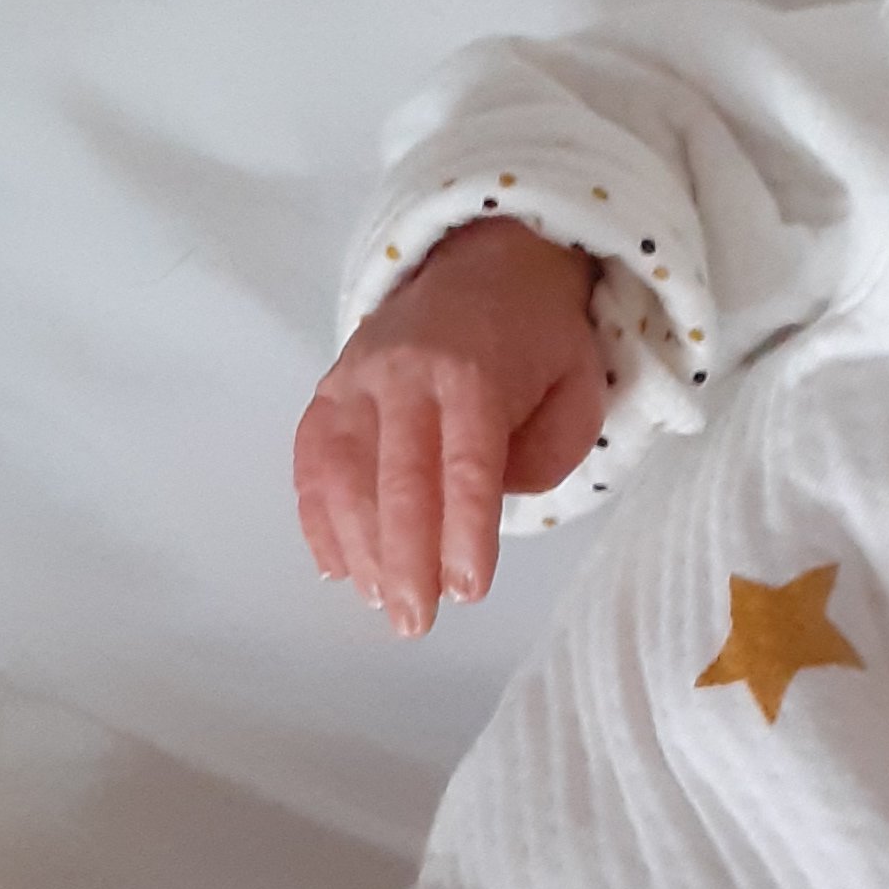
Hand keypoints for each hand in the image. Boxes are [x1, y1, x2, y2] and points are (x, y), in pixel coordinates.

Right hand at [293, 218, 606, 634]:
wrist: (479, 266)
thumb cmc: (536, 342)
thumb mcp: (578, 388)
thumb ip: (552, 453)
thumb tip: (494, 505)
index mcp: (475, 372)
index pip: (468, 464)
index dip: (465, 531)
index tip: (468, 589)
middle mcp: (405, 373)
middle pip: (397, 477)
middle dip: (405, 558)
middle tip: (414, 621)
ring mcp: (356, 380)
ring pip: (344, 474)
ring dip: (360, 547)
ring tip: (382, 600)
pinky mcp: (327, 391)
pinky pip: (310, 460)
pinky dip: (317, 518)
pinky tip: (337, 567)